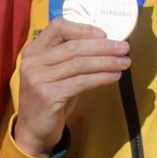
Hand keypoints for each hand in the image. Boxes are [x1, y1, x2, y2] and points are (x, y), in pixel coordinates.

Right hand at [12, 18, 131, 157]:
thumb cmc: (50, 98)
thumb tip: (104, 45)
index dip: (82, 28)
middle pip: (73, 47)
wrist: (34, 129)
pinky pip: (81, 82)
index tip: (103, 34)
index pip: (57, 28)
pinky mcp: (47, 95)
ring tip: (124, 62)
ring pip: (80, 64)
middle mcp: (32, 62)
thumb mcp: (54, 73)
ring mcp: (38, 79)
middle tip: (124, 48)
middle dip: (103, 46)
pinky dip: (101, 77)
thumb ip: (69, 58)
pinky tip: (115, 76)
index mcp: (32, 51)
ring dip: (107, 62)